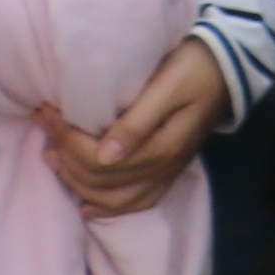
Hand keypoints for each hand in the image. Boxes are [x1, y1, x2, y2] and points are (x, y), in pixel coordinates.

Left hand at [43, 38, 228, 217]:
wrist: (228, 67)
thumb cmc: (195, 68)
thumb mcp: (168, 85)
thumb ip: (138, 121)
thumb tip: (104, 156)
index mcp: (162, 147)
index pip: (99, 159)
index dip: (66, 138)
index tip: (47, 111)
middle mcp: (163, 168)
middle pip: (100, 181)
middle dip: (65, 155)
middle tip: (46, 124)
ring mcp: (165, 174)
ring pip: (112, 199)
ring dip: (77, 182)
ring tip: (53, 156)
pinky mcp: (166, 172)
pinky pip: (134, 203)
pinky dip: (106, 207)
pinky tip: (86, 203)